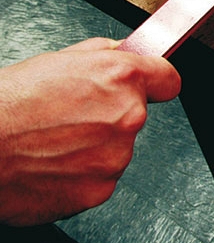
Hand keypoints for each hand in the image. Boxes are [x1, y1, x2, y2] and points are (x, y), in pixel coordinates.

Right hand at [0, 38, 180, 225]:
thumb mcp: (57, 60)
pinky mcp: (100, 189)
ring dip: (93, 148)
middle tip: (71, 118)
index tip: (152, 87)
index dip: (156, 83)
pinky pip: (99, 179)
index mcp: (121, 78)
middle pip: (135, 117)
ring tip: (53, 142)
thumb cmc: (7, 105)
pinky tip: (51, 164)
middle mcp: (127, 116)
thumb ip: (102, 55)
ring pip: (115, 150)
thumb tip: (121, 53)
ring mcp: (116, 156)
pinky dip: (79, 176)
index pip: (168, 80)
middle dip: (110, 117)